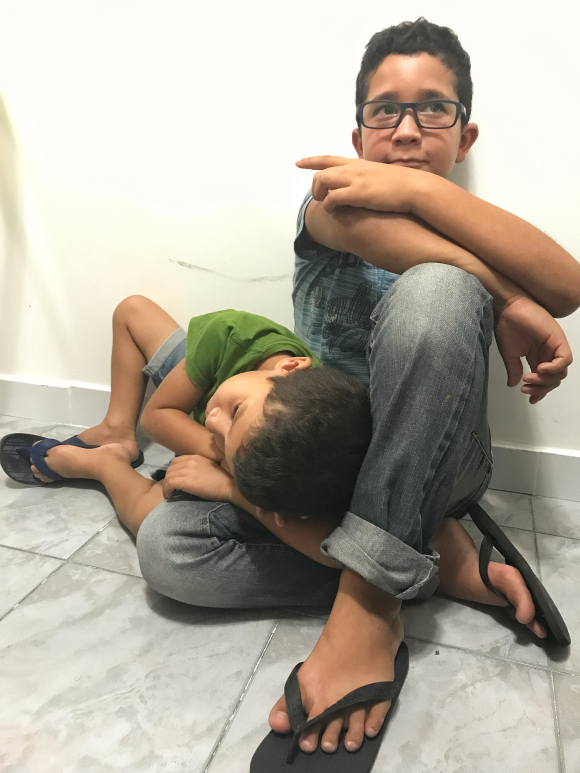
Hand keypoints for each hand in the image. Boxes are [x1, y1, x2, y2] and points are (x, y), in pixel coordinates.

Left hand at [162, 454, 235, 501]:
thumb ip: (199, 468)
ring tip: (170, 494)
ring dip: (166, 486)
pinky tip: (170, 496)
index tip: (175, 481)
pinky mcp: (186, 480)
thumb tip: (190, 476)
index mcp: (196, 457)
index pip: (176, 461)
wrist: (230, 487)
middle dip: (168, 479)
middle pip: (170, 468)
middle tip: (171, 489)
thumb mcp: (209, 469)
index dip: (173, 472)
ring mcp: (188, 470)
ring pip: (168, 476)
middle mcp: (190, 460)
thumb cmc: (223, 481)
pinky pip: (169, 484)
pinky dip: (167, 490)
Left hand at [296, 155, 420, 213]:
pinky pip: (332, 198)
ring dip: (320, 195)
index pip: (330, 159)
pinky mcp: (357, 193)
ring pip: (323, 181)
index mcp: (358, 164)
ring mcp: (355, 180)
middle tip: (318, 197)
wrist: (414, 188)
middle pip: (322, 171)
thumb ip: (367, 179)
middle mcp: (353, 169)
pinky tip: (334, 212)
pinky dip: (329, 206)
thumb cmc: (401, 185)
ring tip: (325, 204)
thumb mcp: (380, 177)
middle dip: (315, 185)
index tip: (298, 162)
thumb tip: (363, 187)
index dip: (312, 161)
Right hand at [494, 295, 571, 402]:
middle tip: (526, 388)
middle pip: (555, 379)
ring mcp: (554, 346)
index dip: (540, 392)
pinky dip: (554, 368)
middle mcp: (548, 353)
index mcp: (537, 357)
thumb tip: (512, 384)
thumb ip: (514, 369)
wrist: (507, 308)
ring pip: (561, 372)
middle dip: (541, 388)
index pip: (546, 379)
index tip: (530, 398)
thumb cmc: (507, 325)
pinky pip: (565, 359)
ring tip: (530, 377)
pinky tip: (539, 369)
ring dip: (546, 380)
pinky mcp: (558, 339)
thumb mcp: (509, 354)